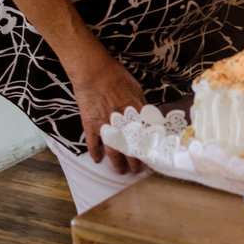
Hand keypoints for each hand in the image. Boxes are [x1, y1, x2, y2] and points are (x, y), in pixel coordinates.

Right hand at [69, 51, 148, 174]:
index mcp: (135, 115)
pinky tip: (97, 159)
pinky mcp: (90, 125)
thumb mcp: (136, 88)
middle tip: (138, 170)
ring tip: (120, 171)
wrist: (93, 72)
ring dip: (117, 163)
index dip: (149, 151)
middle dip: (135, 162)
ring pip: (113, 150)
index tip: (153, 159)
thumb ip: (142, 105)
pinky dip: (94, 152)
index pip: (145, 139)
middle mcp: (122, 124)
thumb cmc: (116, 76)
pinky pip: (92, 143)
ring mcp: (105, 126)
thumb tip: (150, 117)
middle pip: (131, 148)